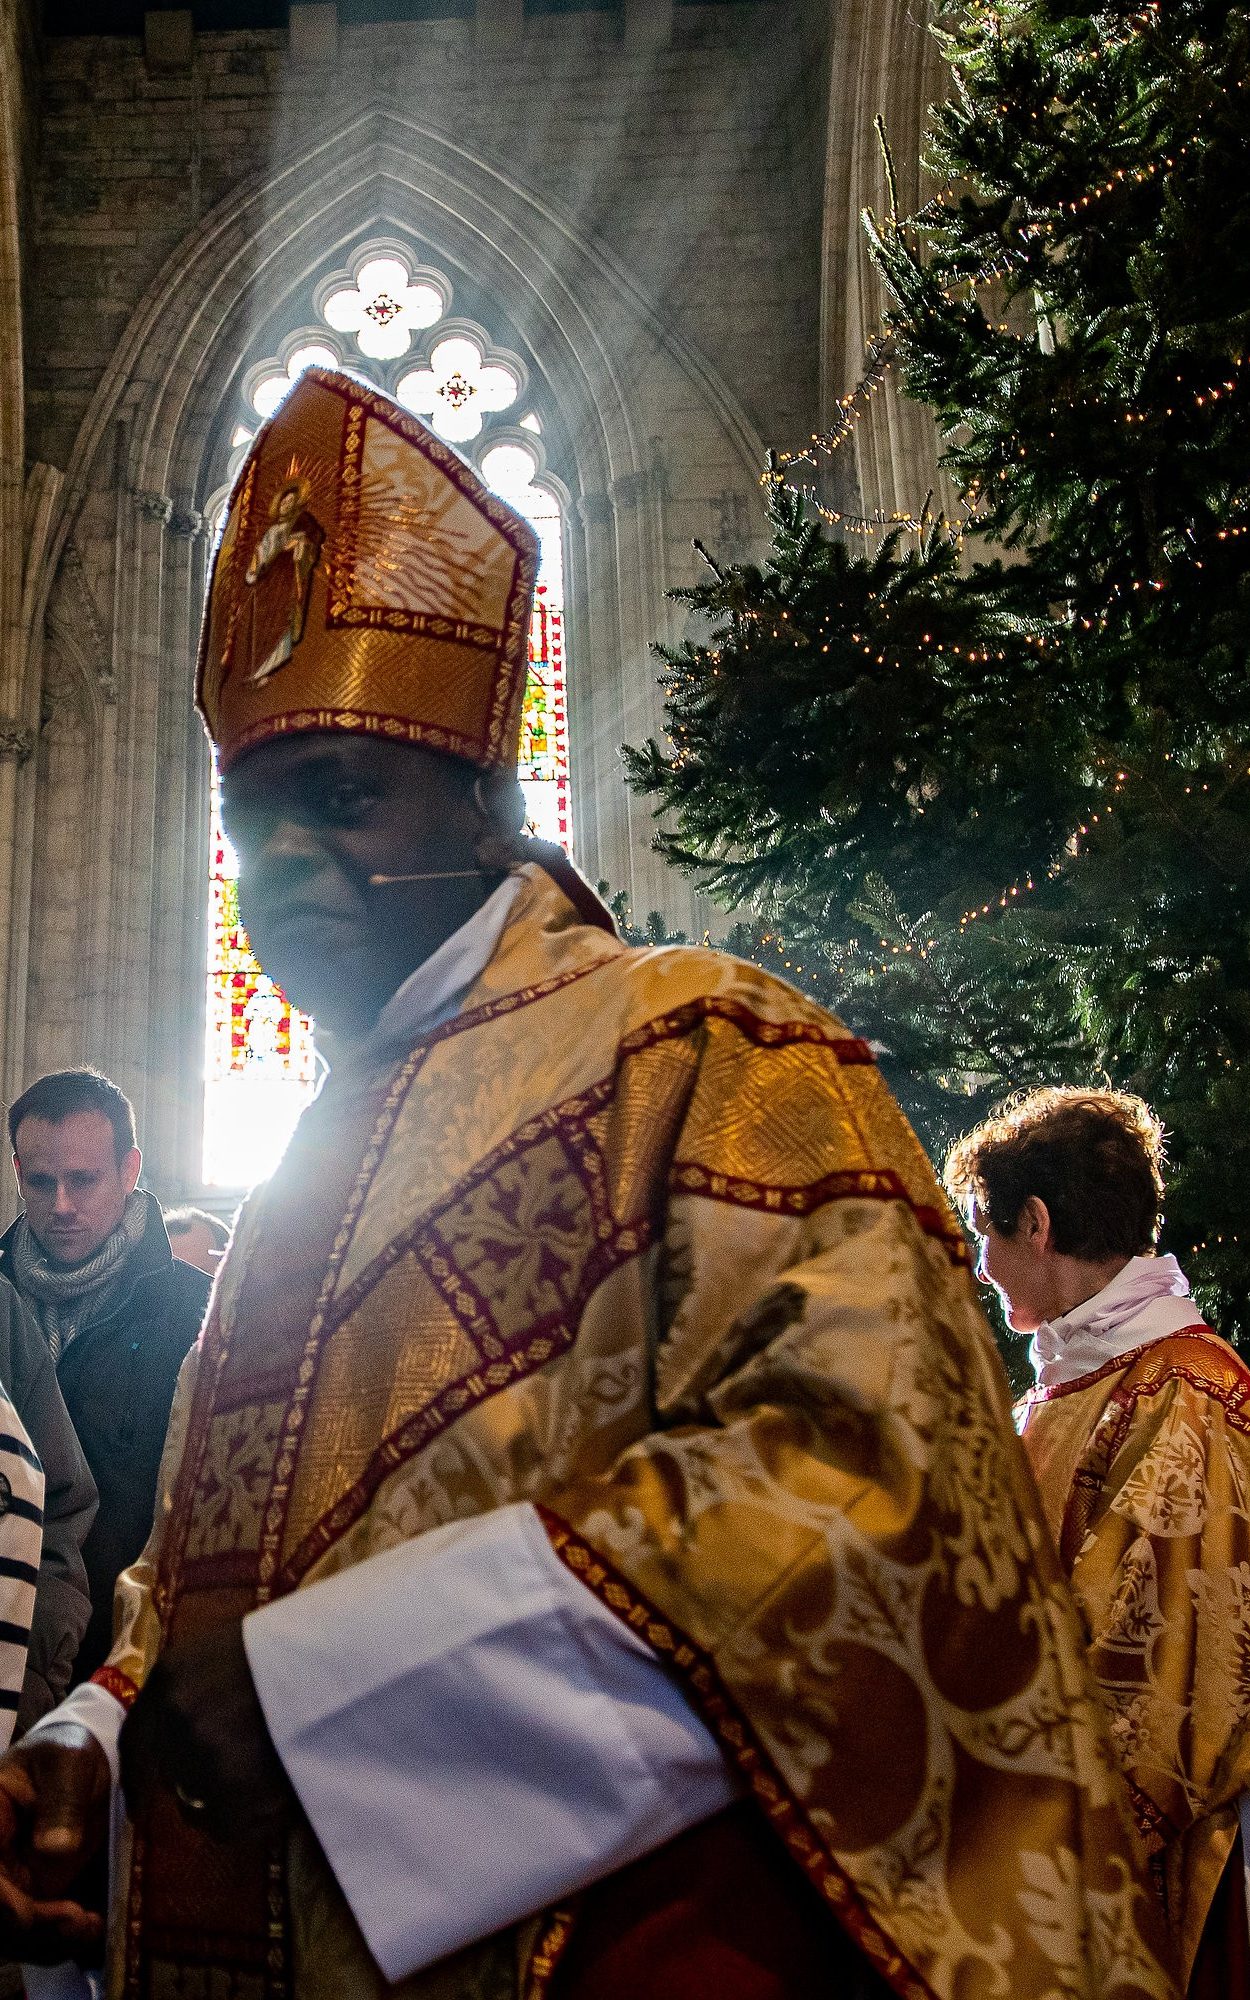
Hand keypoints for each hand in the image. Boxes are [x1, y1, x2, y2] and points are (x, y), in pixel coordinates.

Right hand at [0, 1724, 107, 1961]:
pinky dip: (60, 1932)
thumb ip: (61, 1803)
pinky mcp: (35, 1888)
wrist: (87, 1757)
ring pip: (11, 1923)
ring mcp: (12, 1874)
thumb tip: (54, 1848)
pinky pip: (38, 1922)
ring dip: (46, 1935)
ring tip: (89, 1925)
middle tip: (74, 1921)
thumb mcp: (68, 1764)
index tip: (25, 1914)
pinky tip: (92, 1925)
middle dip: (28, 1923)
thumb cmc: (69, 1751)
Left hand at [119, 1620, 291, 1842]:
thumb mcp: (231, 1649)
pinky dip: (250, 1821)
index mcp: (172, 1677)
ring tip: (267, 1777)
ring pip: (199, 1804)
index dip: (138, 1773)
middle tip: (240, 1768)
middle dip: (198, 1777)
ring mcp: (203, 1757)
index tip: (139, 1801)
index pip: (136, 1739)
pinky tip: (277, 1797)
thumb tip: (184, 1732)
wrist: (341, 1662)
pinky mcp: (233, 1792)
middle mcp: (176, 1718)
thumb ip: (198, 1687)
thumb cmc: (292, 1649)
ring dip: (226, 1799)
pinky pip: (226, 1827)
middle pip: (172, 1774)